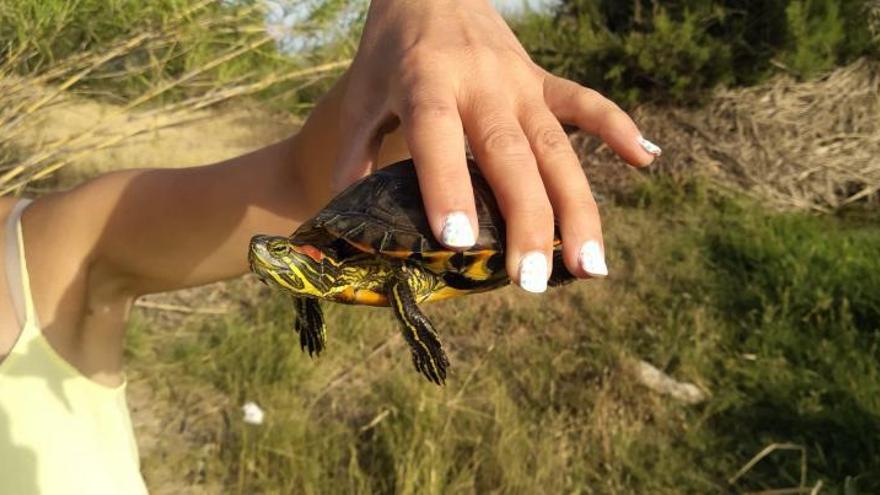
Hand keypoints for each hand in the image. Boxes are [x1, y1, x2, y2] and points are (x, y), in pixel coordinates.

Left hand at [334, 0, 661, 291]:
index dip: (446, 186)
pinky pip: (587, 104)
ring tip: (591, 268)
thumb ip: (354, 151)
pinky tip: (647, 160)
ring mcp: (521, 82)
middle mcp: (482, 84)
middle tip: (531, 281)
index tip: (455, 241)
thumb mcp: (362, 92)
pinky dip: (618, 129)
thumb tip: (345, 217)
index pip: (438, 136)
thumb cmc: (392, 48)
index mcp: (426, 81)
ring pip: (558, 148)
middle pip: (510, 156)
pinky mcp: (544, 80)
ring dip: (578, 208)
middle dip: (525, 221)